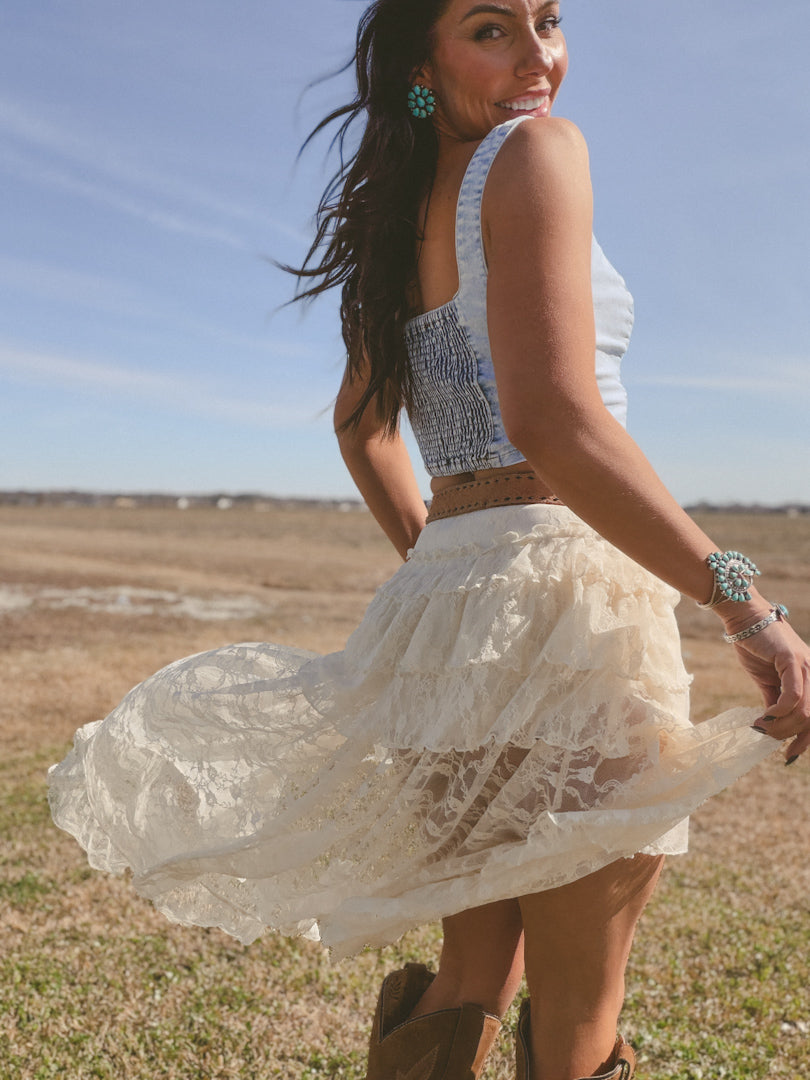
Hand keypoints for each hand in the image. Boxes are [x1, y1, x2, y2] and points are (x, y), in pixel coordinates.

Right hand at [730, 618, 809, 761]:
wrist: (744, 619)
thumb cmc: (755, 647)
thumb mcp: (768, 681)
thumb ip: (774, 701)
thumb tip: (773, 726)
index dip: (806, 740)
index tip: (789, 755)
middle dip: (791, 736)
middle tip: (768, 737)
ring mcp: (807, 666)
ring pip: (804, 711)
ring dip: (780, 726)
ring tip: (761, 727)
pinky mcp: (792, 660)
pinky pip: (793, 695)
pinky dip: (778, 712)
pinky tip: (764, 716)